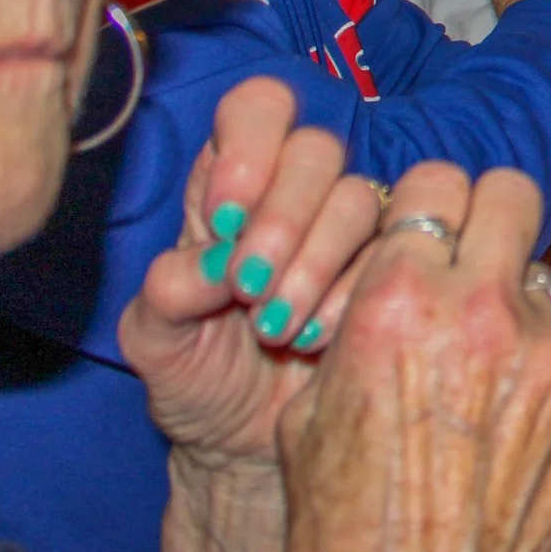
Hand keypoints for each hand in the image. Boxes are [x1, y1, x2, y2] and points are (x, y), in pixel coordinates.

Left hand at [119, 77, 383, 473]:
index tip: (227, 216)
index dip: (251, 145)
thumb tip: (216, 264)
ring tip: (276, 328)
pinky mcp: (390, 267)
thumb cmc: (194, 377)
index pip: (257, 109)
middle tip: (249, 287)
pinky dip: (350, 296)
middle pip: (316, 149)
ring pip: (359, 198)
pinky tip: (314, 338)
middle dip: (283, 219)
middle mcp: (295, 191)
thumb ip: (168, 292)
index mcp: (229, 183)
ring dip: (315, 264)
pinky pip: (395, 252)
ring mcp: (348, 229)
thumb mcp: (155, 340)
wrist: (245, 443)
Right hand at [277, 163, 550, 551]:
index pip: (432, 183)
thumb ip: (361, 321)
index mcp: (400, 299)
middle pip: (509, 190)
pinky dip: (542, 374)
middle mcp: (481, 311)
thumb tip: (388, 278)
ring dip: (512, 304)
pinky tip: (508, 421)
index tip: (423, 227)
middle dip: (486, 214)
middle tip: (469, 251)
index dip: (425, 206)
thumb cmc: (346, 519)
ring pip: (540, 277)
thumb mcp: (314, 405)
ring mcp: (547, 353)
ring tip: (480, 364)